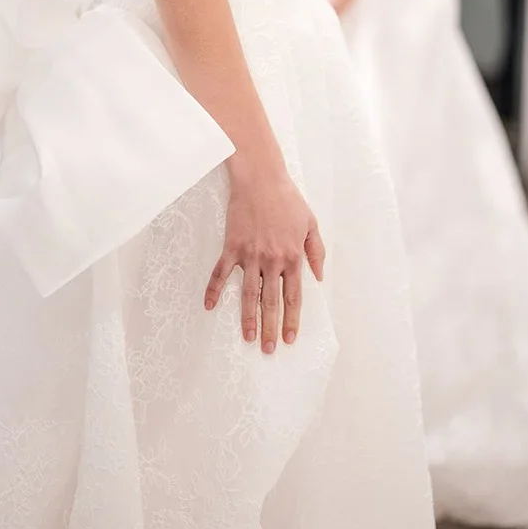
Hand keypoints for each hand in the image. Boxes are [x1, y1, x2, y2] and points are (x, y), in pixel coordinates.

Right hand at [204, 159, 325, 353]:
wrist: (261, 178)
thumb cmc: (288, 199)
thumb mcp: (311, 224)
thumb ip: (316, 252)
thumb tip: (319, 278)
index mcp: (293, 257)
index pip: (293, 297)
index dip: (292, 320)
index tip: (290, 339)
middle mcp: (272, 261)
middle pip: (271, 302)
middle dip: (271, 328)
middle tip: (269, 350)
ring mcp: (250, 255)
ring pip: (248, 294)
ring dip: (248, 318)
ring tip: (248, 338)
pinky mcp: (231, 246)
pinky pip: (220, 273)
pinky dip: (213, 290)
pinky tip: (208, 306)